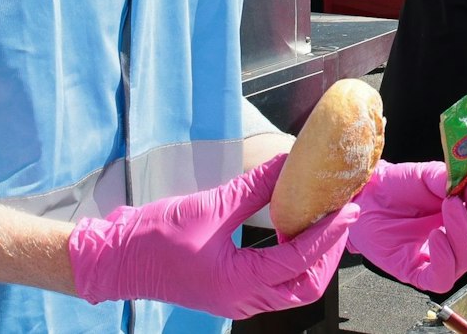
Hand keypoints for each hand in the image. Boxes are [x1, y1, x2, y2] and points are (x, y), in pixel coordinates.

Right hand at [67, 155, 358, 318]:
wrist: (119, 259)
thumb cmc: (155, 236)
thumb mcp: (209, 206)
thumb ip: (254, 188)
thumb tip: (289, 165)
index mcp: (238, 283)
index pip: (298, 261)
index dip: (328, 234)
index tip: (347, 209)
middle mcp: (243, 300)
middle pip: (305, 286)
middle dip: (329, 253)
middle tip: (341, 217)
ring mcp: (237, 301)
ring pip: (292, 289)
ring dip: (313, 259)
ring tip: (324, 224)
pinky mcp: (231, 294)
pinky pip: (275, 285)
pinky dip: (292, 262)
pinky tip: (294, 234)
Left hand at [346, 161, 466, 293]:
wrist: (366, 197)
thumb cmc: (398, 186)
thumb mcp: (427, 174)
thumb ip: (449, 177)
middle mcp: (460, 241)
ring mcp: (441, 258)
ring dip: (465, 231)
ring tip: (451, 204)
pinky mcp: (418, 273)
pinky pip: (442, 278)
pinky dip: (446, 259)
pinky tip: (437, 235)